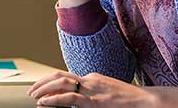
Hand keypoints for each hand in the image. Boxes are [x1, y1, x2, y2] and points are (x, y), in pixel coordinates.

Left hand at [28, 71, 156, 107]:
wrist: (146, 102)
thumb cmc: (129, 101)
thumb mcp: (108, 95)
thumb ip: (93, 96)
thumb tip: (79, 102)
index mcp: (93, 78)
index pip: (67, 76)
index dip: (50, 81)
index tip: (40, 88)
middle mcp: (90, 80)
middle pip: (60, 76)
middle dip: (43, 82)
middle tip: (31, 91)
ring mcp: (92, 89)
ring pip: (61, 83)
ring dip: (44, 89)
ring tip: (33, 96)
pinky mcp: (95, 101)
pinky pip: (70, 98)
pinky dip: (54, 99)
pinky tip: (44, 103)